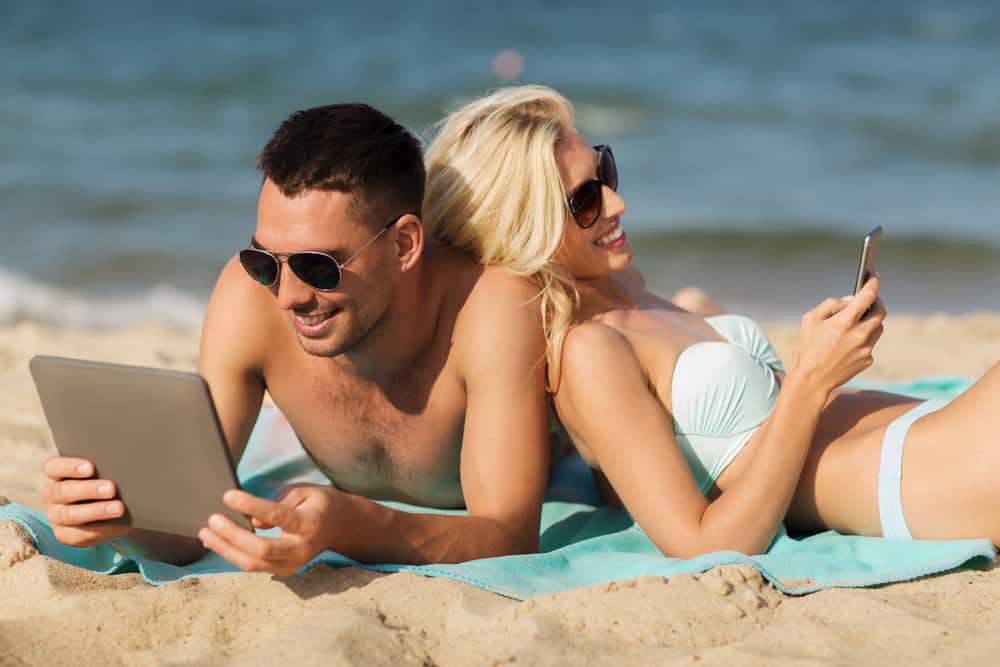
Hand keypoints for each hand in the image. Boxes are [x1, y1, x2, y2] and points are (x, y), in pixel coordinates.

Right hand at [41, 457, 131, 546]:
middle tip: (111, 488)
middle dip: (88, 490)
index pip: (53, 467)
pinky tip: (119, 526)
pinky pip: (80, 535)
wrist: (110, 510)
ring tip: (118, 508)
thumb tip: (128, 464)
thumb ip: (107, 467)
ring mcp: (55, 516)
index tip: (91, 468)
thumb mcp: (104, 472)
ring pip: (70, 515)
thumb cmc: (106, 480)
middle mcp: (52, 494)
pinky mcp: (65, 534)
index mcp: (57, 473)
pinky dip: (102, 530)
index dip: (69, 466)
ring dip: (96, 511)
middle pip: (63, 491)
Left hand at [198, 484, 341, 575]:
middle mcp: (301, 549)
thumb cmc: (319, 503)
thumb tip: (252, 522)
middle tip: (212, 519)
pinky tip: (215, 542)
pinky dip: (232, 554)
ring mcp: (292, 564)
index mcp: (309, 524)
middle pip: (261, 549)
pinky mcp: (283, 571)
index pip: (277, 516)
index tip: (228, 496)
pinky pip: (253, 566)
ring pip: (253, 563)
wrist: (340, 527)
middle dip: (232, 536)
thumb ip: (279, 504)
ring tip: (205, 533)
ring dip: (225, 549)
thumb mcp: (305, 492)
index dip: (251, 506)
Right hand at [788, 275, 885, 393]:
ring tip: (857, 321)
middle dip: (877, 303)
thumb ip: (831, 304)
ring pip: (878, 328)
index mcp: (845, 321)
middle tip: (870, 300)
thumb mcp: (810, 320)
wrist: (811, 380)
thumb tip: (850, 299)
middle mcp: (860, 334)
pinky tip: (848, 344)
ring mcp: (866, 348)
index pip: (868, 296)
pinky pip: (870, 344)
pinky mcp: (867, 360)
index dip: (873, 284)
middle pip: (881, 312)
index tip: (874, 277)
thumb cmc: (807, 348)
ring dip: (871, 321)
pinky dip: (863, 339)